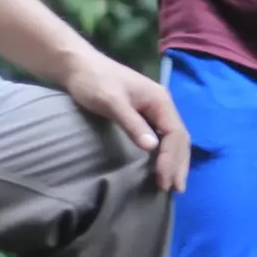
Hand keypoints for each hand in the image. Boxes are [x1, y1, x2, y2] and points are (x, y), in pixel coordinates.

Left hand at [59, 52, 190, 191]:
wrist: (77, 66)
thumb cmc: (94, 82)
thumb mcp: (112, 102)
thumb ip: (133, 123)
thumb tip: (153, 148)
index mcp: (160, 100)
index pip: (175, 134)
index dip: (172, 158)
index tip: (164, 180)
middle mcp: (162, 105)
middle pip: (179, 138)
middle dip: (178, 163)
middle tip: (175, 189)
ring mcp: (154, 109)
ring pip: (173, 139)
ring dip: (174, 160)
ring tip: (173, 183)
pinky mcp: (143, 114)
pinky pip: (162, 137)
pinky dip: (165, 154)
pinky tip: (162, 165)